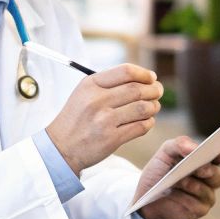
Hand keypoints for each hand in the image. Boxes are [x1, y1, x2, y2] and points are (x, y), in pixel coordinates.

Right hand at [45, 64, 161, 173]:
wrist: (61, 147)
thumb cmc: (77, 118)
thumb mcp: (84, 92)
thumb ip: (109, 83)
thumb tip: (144, 77)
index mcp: (90, 85)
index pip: (126, 71)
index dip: (144, 73)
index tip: (151, 77)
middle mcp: (97, 101)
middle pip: (138, 89)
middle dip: (154, 90)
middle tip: (157, 92)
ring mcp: (104, 120)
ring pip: (143, 108)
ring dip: (154, 106)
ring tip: (153, 107)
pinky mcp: (111, 138)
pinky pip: (141, 127)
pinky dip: (149, 122)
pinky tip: (146, 121)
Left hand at [133, 135, 219, 218]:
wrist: (146, 194)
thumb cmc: (160, 170)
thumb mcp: (166, 152)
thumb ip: (180, 144)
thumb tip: (194, 148)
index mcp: (207, 160)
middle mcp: (211, 178)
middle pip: (219, 175)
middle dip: (208, 171)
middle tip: (199, 168)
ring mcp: (207, 195)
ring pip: (206, 190)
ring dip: (192, 185)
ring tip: (177, 181)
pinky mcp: (199, 210)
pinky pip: (196, 204)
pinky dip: (184, 198)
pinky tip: (174, 194)